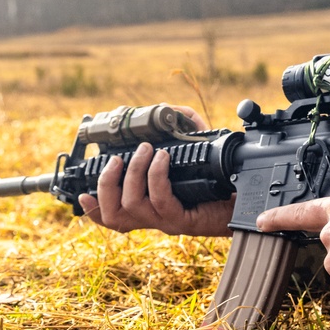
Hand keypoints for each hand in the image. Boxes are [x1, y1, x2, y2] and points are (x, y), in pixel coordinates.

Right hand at [79, 141, 233, 236]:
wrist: (247, 200)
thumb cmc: (221, 180)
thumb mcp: (197, 151)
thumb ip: (182, 129)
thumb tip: (169, 109)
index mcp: (149, 207)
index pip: (112, 217)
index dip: (93, 209)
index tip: (81, 194)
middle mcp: (153, 217)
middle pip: (113, 214)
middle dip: (107, 182)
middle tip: (119, 158)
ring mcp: (166, 220)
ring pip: (132, 205)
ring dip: (133, 173)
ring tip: (146, 151)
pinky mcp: (182, 219)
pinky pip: (159, 200)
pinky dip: (157, 176)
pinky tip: (164, 158)